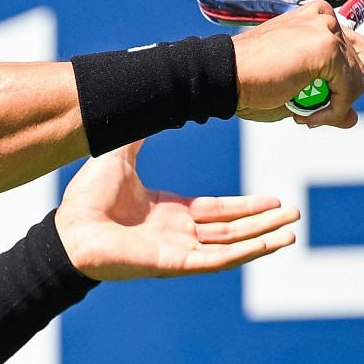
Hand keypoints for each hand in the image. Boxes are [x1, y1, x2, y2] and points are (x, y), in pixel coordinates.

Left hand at [54, 140, 298, 279]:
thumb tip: (148, 99)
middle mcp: (178, 232)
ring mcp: (178, 249)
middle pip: (232, 228)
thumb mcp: (120, 156)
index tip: (273, 198)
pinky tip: (268, 244)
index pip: (218, 210)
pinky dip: (245, 253)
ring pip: (231, 245)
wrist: (69, 226)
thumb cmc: (87, 197)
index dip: (246, 206)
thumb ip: (139, 133)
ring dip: (263, 238)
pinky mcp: (175, 263)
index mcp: (169, 210)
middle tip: (295, 212)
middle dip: (264, 221)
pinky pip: (218, 259)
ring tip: (292, 229)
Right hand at [230, 0, 363, 126]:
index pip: (352, 50)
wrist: (223, 78)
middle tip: (312, 109)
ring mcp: (326, 30)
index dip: (340, 82)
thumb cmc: (250, 82)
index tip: (310, 103)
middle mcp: (323, 18)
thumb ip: (328, 100)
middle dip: (345, 91)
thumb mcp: (295, 93)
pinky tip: (301, 114)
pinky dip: (332, 109)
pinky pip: (349, 87)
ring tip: (302, 113)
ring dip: (336, 104)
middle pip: (363, 58)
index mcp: (315, 19)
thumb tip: (352, 118)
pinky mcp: (326, 47)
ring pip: (359, 75)